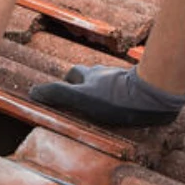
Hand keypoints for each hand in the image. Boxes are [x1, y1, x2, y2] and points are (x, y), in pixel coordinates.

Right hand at [28, 64, 184, 126]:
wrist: (153, 96)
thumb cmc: (115, 99)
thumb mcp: (80, 98)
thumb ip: (56, 94)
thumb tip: (31, 92)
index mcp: (90, 76)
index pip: (73, 74)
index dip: (67, 82)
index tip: (63, 94)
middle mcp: (106, 75)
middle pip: (93, 77)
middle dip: (87, 86)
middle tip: (85, 101)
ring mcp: (125, 80)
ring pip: (111, 84)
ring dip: (107, 93)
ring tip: (107, 108)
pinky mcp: (142, 89)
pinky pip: (129, 92)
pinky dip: (125, 99)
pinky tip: (129, 110)